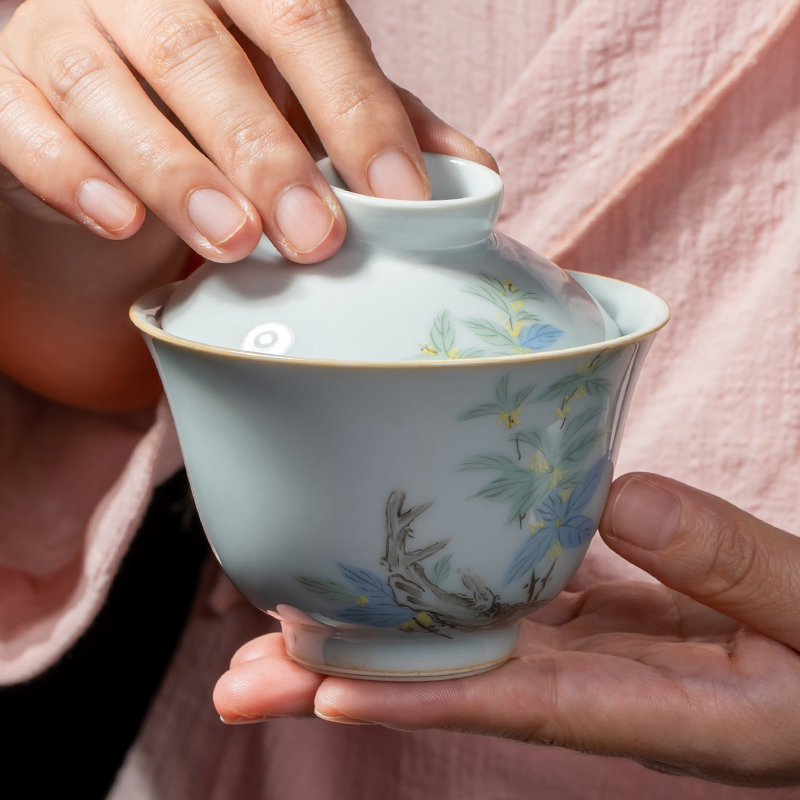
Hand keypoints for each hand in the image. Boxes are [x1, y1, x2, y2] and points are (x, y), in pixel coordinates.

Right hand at [0, 0, 493, 409]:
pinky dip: (72, 175)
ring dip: (175, 172)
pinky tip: (119, 223)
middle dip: (266, 153)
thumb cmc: (221, 100)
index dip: (356, 108)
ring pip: (107, 89)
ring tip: (233, 243)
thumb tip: (473, 177)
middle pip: (203, 56)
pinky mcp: (6, 92)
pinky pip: (22, 126)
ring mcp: (63, 34)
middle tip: (318, 239)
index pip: (305, 20)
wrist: (107, 108)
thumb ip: (378, 123)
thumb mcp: (307, 103)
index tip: (401, 197)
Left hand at [214, 473, 799, 787]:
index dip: (425, 696)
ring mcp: (604, 658)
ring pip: (475, 648)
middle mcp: (613, 694)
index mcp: (668, 711)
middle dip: (355, 682)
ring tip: (277, 639)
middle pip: (467, 685)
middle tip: (244, 681)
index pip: (527, 703)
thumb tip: (621, 503)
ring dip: (381, 641)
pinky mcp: (609, 622)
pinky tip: (395, 584)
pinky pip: (515, 609)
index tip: (326, 687)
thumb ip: (733, 567)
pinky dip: (449, 601)